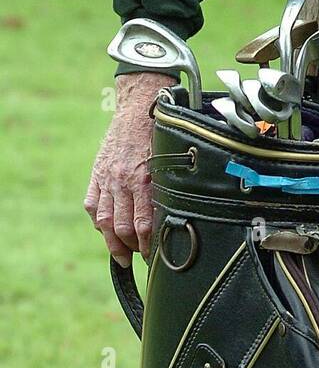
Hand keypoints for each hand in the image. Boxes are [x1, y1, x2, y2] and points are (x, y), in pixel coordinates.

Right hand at [84, 72, 165, 266]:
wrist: (138, 108)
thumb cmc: (160, 134)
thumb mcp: (171, 160)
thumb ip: (169, 187)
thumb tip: (176, 216)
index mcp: (145, 179)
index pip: (144, 225)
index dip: (147, 246)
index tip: (152, 257)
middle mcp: (123, 181)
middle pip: (122, 228)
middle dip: (131, 249)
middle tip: (139, 258)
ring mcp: (107, 179)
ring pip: (104, 221)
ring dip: (112, 242)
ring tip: (121, 254)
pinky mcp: (97, 174)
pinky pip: (92, 205)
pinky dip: (98, 221)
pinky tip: (105, 230)